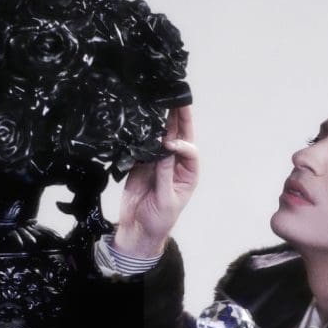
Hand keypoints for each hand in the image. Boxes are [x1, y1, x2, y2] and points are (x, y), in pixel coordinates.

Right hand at [114, 106, 197, 257]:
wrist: (137, 231)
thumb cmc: (159, 220)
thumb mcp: (166, 199)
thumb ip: (165, 174)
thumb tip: (167, 148)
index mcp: (188, 173)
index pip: (190, 151)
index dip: (181, 144)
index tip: (170, 144)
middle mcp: (175, 164)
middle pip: (179, 136)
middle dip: (179, 117)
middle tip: (177, 97)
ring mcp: (158, 162)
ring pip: (161, 137)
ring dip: (161, 120)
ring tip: (160, 100)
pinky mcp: (141, 164)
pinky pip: (144, 145)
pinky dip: (143, 133)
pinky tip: (142, 119)